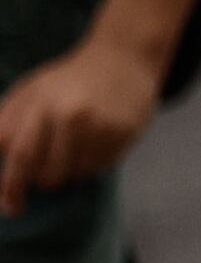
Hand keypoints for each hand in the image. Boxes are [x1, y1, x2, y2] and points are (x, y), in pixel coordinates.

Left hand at [0, 40, 156, 211]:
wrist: (123, 57)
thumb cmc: (67, 80)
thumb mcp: (29, 92)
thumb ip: (6, 125)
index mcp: (42, 104)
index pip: (20, 156)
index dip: (11, 187)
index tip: (11, 206)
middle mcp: (72, 116)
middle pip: (48, 175)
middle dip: (43, 180)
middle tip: (47, 167)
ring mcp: (102, 125)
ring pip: (75, 176)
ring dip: (69, 172)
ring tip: (74, 148)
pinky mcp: (126, 132)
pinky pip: (100, 168)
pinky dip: (92, 164)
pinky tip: (95, 143)